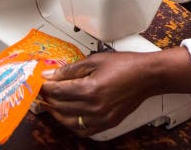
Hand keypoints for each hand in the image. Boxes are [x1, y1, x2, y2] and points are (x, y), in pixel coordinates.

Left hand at [39, 52, 159, 136]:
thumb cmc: (127, 65)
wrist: (148, 76)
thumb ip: (71, 69)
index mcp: (90, 89)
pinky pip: (82, 130)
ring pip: (67, 121)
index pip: (57, 91)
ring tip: (54, 103)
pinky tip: (69, 115)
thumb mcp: (96, 60)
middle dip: (49, 98)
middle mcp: (94, 106)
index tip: (42, 82)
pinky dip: (72, 124)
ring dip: (57, 112)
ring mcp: (101, 117)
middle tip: (46, 91)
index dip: (46, 86)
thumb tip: (51, 75)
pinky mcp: (107, 123)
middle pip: (60, 106)